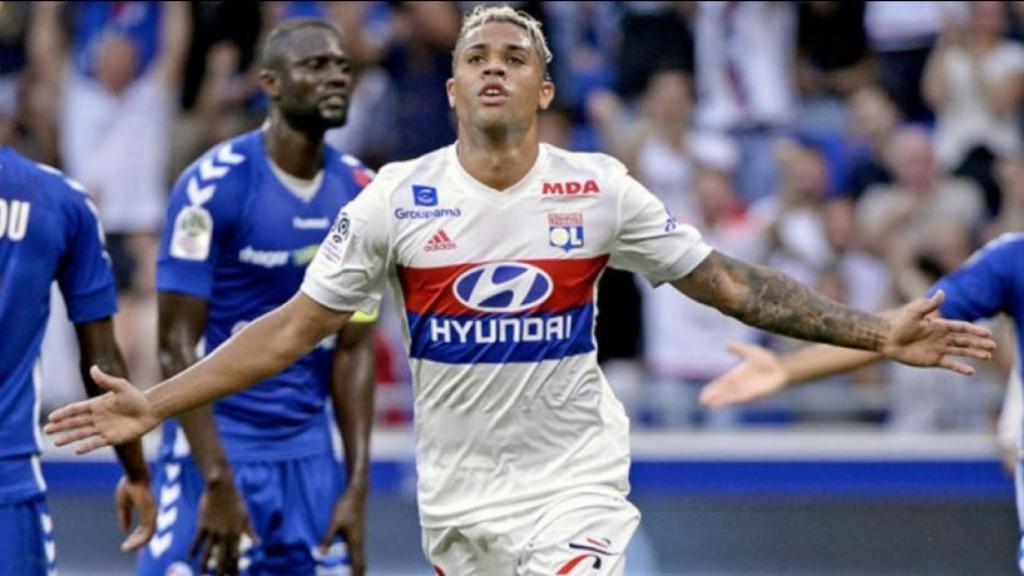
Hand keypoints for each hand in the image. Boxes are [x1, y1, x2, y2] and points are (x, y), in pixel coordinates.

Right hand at [44, 365, 158, 453]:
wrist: (150, 410)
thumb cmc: (136, 397)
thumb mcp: (120, 386)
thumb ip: (105, 380)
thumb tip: (93, 368)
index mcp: (97, 405)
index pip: (76, 409)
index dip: (63, 413)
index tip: (51, 417)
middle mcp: (98, 417)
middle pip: (75, 422)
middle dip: (61, 426)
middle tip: (47, 430)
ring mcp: (103, 428)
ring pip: (82, 434)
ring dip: (69, 437)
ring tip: (56, 442)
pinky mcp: (112, 438)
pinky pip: (96, 443)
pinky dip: (87, 446)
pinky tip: (77, 450)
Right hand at [115, 475, 156, 551]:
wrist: (134, 476)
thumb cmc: (129, 485)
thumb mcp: (123, 504)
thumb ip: (125, 516)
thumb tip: (125, 529)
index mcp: (147, 510)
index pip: (145, 527)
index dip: (137, 536)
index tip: (128, 543)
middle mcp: (152, 513)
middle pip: (148, 533)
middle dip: (137, 543)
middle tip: (127, 549)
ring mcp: (153, 514)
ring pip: (148, 536)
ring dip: (137, 544)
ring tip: (126, 548)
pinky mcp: (151, 515)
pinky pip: (147, 533)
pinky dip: (138, 541)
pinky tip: (129, 545)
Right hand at [190, 479, 255, 575]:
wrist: (222, 488)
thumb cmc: (236, 502)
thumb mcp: (246, 517)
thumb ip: (250, 532)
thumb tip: (259, 544)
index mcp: (236, 533)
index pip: (235, 555)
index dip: (234, 567)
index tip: (233, 575)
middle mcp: (224, 534)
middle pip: (222, 557)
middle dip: (221, 571)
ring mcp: (213, 530)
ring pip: (207, 552)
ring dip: (204, 564)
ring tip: (202, 574)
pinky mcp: (202, 525)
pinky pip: (197, 541)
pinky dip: (193, 549)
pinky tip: (191, 557)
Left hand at [319, 486, 367, 575]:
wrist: (357, 493)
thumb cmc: (346, 507)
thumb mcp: (334, 523)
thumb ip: (327, 539)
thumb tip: (320, 554)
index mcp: (356, 542)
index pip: (358, 564)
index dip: (356, 575)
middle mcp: (360, 541)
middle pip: (362, 562)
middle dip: (358, 573)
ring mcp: (360, 535)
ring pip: (360, 555)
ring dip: (356, 565)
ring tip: (350, 573)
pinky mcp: (358, 531)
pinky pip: (358, 549)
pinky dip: (355, 557)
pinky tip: (348, 557)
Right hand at [699, 342, 787, 408]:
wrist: (782, 368)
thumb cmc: (768, 360)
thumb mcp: (750, 351)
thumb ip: (738, 348)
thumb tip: (726, 343)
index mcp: (737, 375)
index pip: (722, 383)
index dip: (713, 389)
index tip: (704, 394)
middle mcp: (740, 384)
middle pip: (723, 392)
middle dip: (714, 396)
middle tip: (702, 401)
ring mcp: (746, 390)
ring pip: (729, 397)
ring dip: (719, 401)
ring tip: (708, 405)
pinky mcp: (752, 394)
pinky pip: (738, 398)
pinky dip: (729, 400)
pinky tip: (722, 403)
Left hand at [880, 290, 995, 372]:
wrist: (887, 339)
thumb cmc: (899, 324)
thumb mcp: (914, 313)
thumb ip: (929, 305)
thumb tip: (942, 292)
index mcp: (940, 325)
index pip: (962, 327)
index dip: (975, 330)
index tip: (988, 333)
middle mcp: (942, 337)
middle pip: (965, 340)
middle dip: (979, 342)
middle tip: (993, 346)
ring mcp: (939, 349)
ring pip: (961, 352)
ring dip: (974, 353)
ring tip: (987, 356)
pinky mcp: (933, 360)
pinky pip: (950, 364)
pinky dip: (960, 368)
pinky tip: (971, 371)